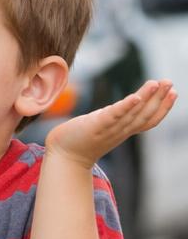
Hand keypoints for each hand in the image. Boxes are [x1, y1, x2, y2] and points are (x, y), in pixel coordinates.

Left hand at [45, 79, 176, 168]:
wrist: (64, 156)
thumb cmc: (81, 139)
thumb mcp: (103, 126)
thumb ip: (114, 118)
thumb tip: (123, 106)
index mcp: (123, 130)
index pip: (149, 120)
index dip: (163, 107)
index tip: (174, 92)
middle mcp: (121, 131)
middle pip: (145, 115)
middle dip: (160, 99)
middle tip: (170, 83)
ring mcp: (110, 129)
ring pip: (133, 114)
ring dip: (146, 98)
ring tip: (156, 83)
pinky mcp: (96, 126)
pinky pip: (114, 116)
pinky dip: (126, 107)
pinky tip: (135, 97)